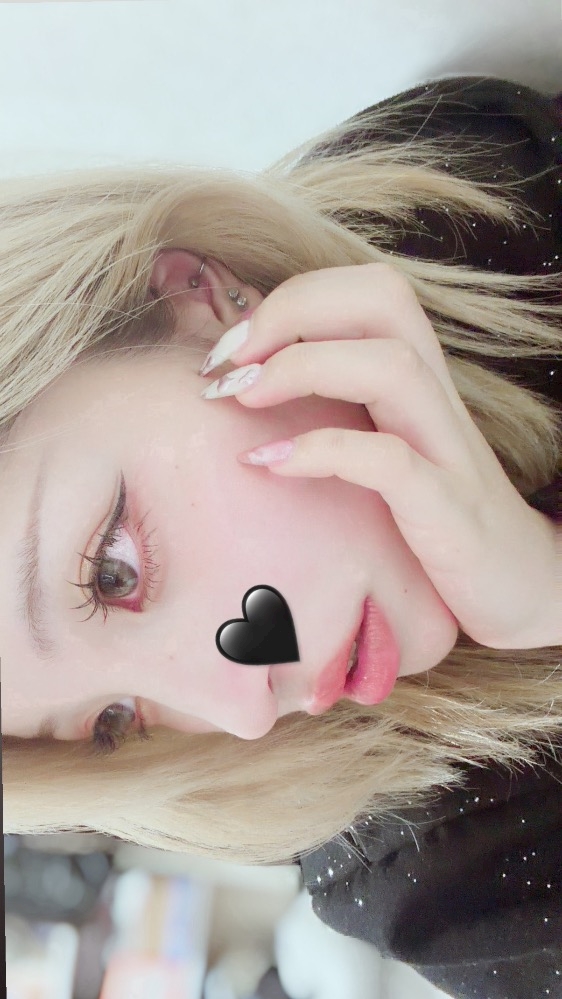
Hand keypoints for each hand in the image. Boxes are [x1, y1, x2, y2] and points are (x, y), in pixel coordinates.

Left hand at [200, 263, 559, 649]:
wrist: (529, 586)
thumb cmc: (438, 519)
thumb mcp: (390, 454)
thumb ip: (343, 414)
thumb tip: (250, 392)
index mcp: (420, 381)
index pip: (368, 291)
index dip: (292, 299)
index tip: (231, 350)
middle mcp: (438, 402)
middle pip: (384, 300)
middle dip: (293, 311)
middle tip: (229, 363)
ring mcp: (448, 453)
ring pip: (391, 366)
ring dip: (301, 368)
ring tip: (241, 400)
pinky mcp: (449, 513)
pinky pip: (390, 462)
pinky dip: (322, 453)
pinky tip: (269, 464)